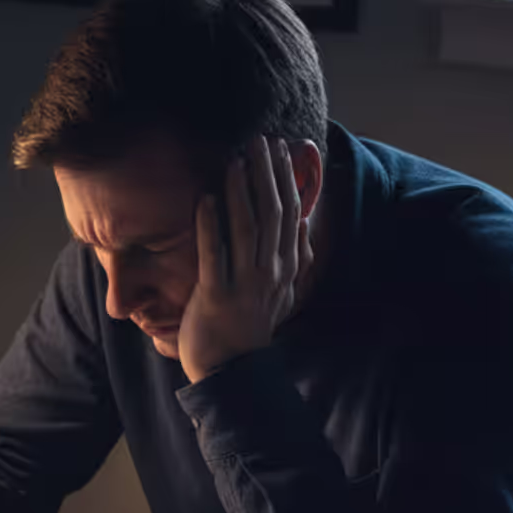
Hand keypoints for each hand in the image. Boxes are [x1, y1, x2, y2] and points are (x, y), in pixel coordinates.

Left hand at [178, 136, 313, 383]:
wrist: (231, 372)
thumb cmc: (249, 326)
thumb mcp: (281, 289)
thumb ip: (295, 255)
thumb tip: (307, 221)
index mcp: (286, 267)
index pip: (292, 214)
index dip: (288, 179)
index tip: (280, 148)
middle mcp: (270, 272)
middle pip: (273, 213)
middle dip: (266, 174)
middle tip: (258, 140)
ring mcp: (245, 284)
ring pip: (247, 228)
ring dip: (241, 190)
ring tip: (234, 159)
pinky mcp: (216, 296)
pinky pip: (214, 255)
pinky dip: (210, 225)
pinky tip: (205, 198)